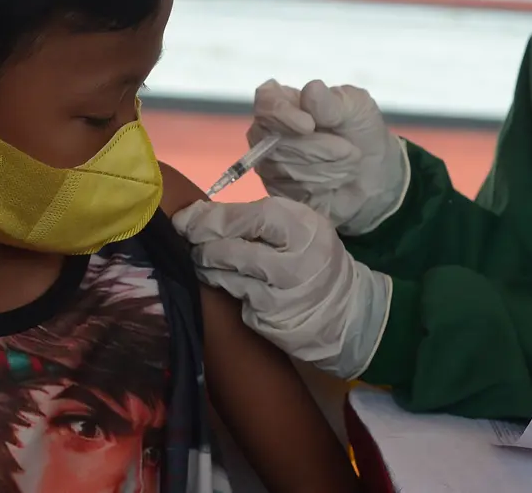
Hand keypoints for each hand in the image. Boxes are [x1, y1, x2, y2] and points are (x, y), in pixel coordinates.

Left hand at [172, 196, 391, 379]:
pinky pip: (236, 296)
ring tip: (197, 256)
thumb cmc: (317, 262)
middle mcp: (295, 260)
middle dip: (203, 241)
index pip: (252, 217)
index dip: (214, 216)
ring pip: (229, 274)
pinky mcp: (271, 317)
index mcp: (304, 229)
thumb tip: (208, 214)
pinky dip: (222, 286)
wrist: (348, 313)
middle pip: (234, 247)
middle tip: (183, 236)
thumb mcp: (303, 230)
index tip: (188, 215)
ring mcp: (283, 292)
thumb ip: (265, 221)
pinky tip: (216, 280)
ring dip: (206, 264)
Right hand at [248, 79, 409, 235]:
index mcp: (286, 102)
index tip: (309, 125)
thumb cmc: (363, 133)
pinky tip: (335, 181)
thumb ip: (332, 102)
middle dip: (316, 147)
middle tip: (348, 149)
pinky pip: (289, 190)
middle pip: (274, 138)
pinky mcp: (277, 191)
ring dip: (323, 167)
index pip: (265, 101)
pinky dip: (319, 185)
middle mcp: (270, 131)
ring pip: (282, 166)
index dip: (282, 113)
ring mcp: (270, 163)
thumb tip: (311, 89)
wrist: (376, 178)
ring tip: (347, 164)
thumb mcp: (357, 110)